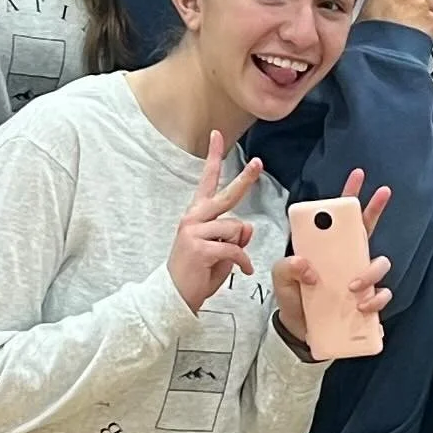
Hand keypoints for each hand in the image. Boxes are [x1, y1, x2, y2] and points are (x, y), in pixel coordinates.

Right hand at [168, 133, 265, 312]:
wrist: (174, 296)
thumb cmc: (196, 274)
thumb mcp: (221, 253)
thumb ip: (235, 237)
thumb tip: (247, 227)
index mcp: (197, 216)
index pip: (206, 181)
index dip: (213, 158)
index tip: (217, 135)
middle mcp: (194, 219)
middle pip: (226, 195)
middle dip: (244, 179)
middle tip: (258, 163)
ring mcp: (194, 232)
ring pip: (235, 228)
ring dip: (239, 247)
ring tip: (231, 262)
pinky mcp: (200, 248)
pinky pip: (235, 248)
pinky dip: (243, 262)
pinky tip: (243, 271)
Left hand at [271, 167, 393, 347]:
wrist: (300, 332)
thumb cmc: (294, 299)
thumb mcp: (281, 280)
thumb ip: (287, 267)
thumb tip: (306, 264)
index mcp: (327, 248)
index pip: (340, 218)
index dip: (350, 195)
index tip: (358, 175)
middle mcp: (347, 259)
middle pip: (368, 229)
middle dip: (376, 208)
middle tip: (383, 191)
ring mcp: (361, 280)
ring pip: (380, 264)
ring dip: (370, 273)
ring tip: (352, 288)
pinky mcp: (368, 303)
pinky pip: (382, 296)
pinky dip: (375, 301)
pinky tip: (362, 308)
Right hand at [357, 0, 432, 39]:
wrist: (379, 64)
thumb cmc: (367, 42)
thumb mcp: (364, 16)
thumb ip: (383, 5)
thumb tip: (394, 9)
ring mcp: (420, 4)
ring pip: (431, 5)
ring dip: (424, 16)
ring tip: (406, 32)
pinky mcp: (432, 20)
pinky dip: (429, 32)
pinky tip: (415, 40)